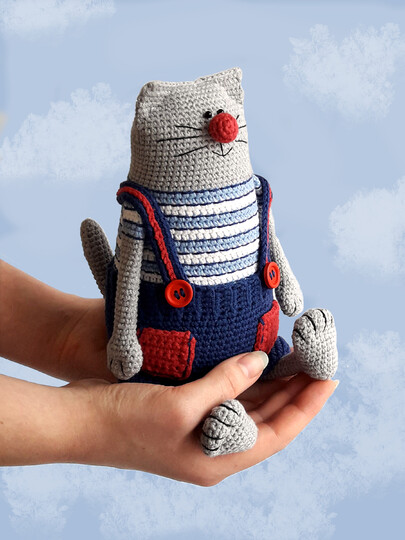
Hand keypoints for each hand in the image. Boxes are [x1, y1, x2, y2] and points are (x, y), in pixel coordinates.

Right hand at [65, 352, 337, 485]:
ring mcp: (200, 431)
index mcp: (219, 458)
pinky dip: (243, 378)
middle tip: (315, 361)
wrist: (77, 421)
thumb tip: (262, 361)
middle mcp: (215, 448)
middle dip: (294, 391)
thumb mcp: (181, 406)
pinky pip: (227, 395)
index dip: (307, 405)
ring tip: (293, 357)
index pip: (279, 432)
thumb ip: (226, 383)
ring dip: (271, 383)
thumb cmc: (124, 422)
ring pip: (249, 406)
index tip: (328, 377)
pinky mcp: (186, 412)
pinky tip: (252, 359)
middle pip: (268, 418)